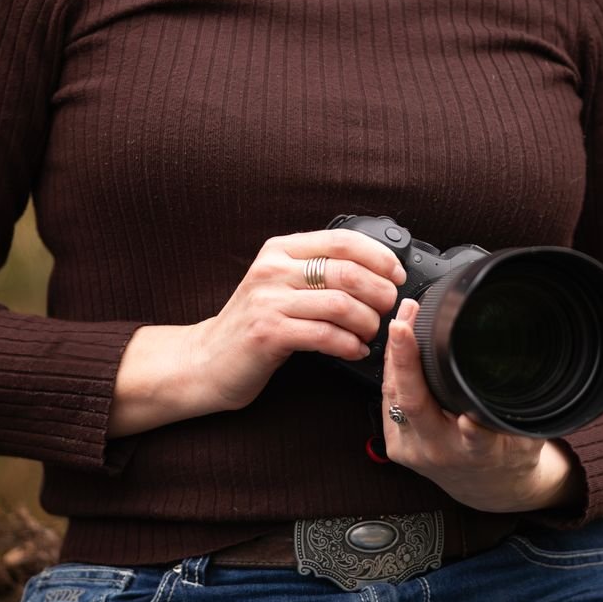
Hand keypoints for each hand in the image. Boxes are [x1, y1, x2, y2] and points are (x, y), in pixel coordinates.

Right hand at [181, 230, 407, 417]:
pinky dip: (349, 345)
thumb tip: (373, 270)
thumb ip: (315, 271)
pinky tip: (355, 350)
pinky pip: (325, 335)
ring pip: (341, 305)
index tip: (396, 275)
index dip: (379, 257)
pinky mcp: (268, 333)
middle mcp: (273, 269)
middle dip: (379, 293)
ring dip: (367, 323)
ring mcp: (268, 300)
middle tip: (389, 309)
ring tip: (370, 334)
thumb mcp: (279, 284)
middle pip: (347, 272)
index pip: (342, 241)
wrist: (205, 360)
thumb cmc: (252, 324)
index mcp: (280, 250)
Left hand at [381, 300, 577, 513]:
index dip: (473, 428)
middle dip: (404, 360)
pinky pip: (387, 400)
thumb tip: (529, 366)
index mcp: (479, 453)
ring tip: (404, 317)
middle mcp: (440, 452)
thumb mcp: (526, 434)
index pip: (476, 439)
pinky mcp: (396, 445)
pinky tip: (397, 342)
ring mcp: (412, 449)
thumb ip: (519, 408)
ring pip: (394, 397)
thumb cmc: (507, 456)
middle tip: (403, 324)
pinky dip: (392, 369)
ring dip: (395, 355)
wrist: (486, 490)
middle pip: (414, 405)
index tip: (471, 417)